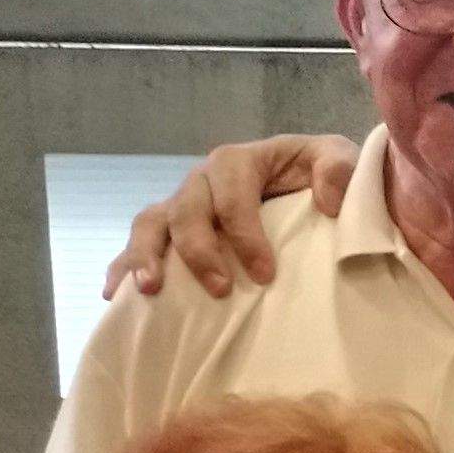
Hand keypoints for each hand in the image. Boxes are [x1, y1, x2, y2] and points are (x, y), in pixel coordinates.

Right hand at [106, 134, 357, 298]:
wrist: (303, 177)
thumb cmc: (318, 170)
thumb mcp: (336, 157)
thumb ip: (338, 170)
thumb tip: (329, 201)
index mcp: (237, 161)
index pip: (233, 198)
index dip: (245, 235)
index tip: (265, 273)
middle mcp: (201, 180)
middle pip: (186, 212)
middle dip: (200, 252)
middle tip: (221, 289)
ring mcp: (181, 202)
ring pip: (151, 224)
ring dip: (146, 256)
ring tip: (150, 290)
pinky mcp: (171, 227)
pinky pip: (140, 242)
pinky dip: (124, 265)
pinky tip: (115, 294)